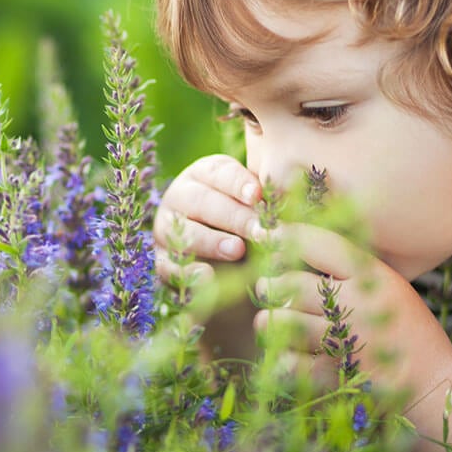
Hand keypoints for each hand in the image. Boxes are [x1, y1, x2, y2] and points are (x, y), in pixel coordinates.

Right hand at [153, 155, 264, 360]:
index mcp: (207, 175)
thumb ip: (269, 204)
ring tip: (238, 251)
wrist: (235, 278)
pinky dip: (187, 273)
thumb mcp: (262, 213)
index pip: (220, 173)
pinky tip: (207, 277)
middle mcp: (181, 196)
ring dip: (212, 241)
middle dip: (234, 217)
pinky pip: (169, 266)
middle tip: (261, 231)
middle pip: (202, 201)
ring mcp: (166, 229)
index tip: (258, 195)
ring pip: (184, 231)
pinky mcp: (162, 261)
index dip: (239, 183)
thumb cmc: (254, 232)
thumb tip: (290, 197)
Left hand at [252, 222, 451, 392]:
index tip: (271, 236)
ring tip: (272, 322)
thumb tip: (297, 245)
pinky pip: (286, 362)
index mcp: (373, 277)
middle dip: (271, 285)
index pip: (319, 243)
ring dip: (269, 322)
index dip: (287, 235)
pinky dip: (280, 359)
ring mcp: (344, 341)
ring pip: (280, 322)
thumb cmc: (408, 331)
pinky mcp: (335, 375)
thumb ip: (352, 269)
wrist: (434, 382)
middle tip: (268, 288)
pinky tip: (287, 356)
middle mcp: (357, 304)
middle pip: (290, 283)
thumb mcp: (390, 288)